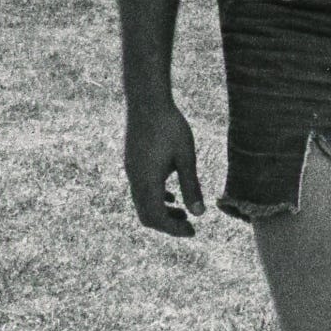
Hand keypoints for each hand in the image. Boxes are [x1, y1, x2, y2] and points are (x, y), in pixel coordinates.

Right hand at [124, 99, 205, 237]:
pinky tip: (170, 194)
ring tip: (182, 212)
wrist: (146, 100)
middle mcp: (135, 179)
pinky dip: (155, 198)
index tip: (192, 231)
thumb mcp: (186, 157)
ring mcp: (131, 170)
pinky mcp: (132, 162)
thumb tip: (199, 214)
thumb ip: (191, 186)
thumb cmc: (169, 126)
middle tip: (188, 225)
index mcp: (148, 181)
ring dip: (161, 211)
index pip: (157, 218)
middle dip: (167, 224)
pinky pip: (140, 190)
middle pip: (146, 215)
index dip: (174, 229)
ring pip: (142, 203)